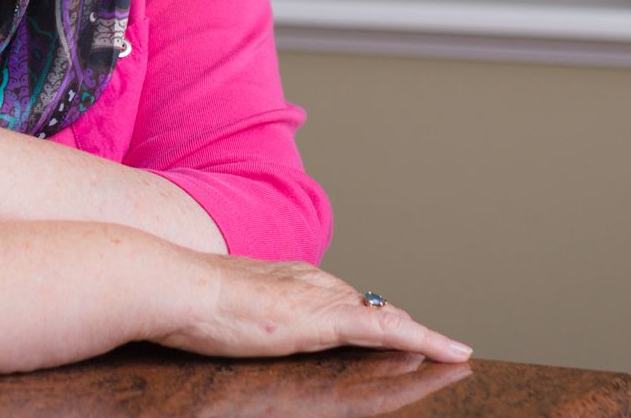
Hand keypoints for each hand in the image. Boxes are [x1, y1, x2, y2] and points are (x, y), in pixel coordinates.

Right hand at [152, 252, 472, 363]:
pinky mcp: (326, 320)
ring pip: (384, 320)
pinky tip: (452, 353)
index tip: (386, 326)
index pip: (336, 298)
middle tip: (434, 344)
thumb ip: (236, 310)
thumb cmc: (180, 300)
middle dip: (399, 326)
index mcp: (284, 277)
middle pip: (367, 307)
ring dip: (420, 337)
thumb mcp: (215, 306)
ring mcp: (319, 299)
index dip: (364, 314)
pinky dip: (425, 341)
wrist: (176, 287)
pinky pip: (389, 331)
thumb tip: (231, 319)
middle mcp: (309, 280)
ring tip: (453, 353)